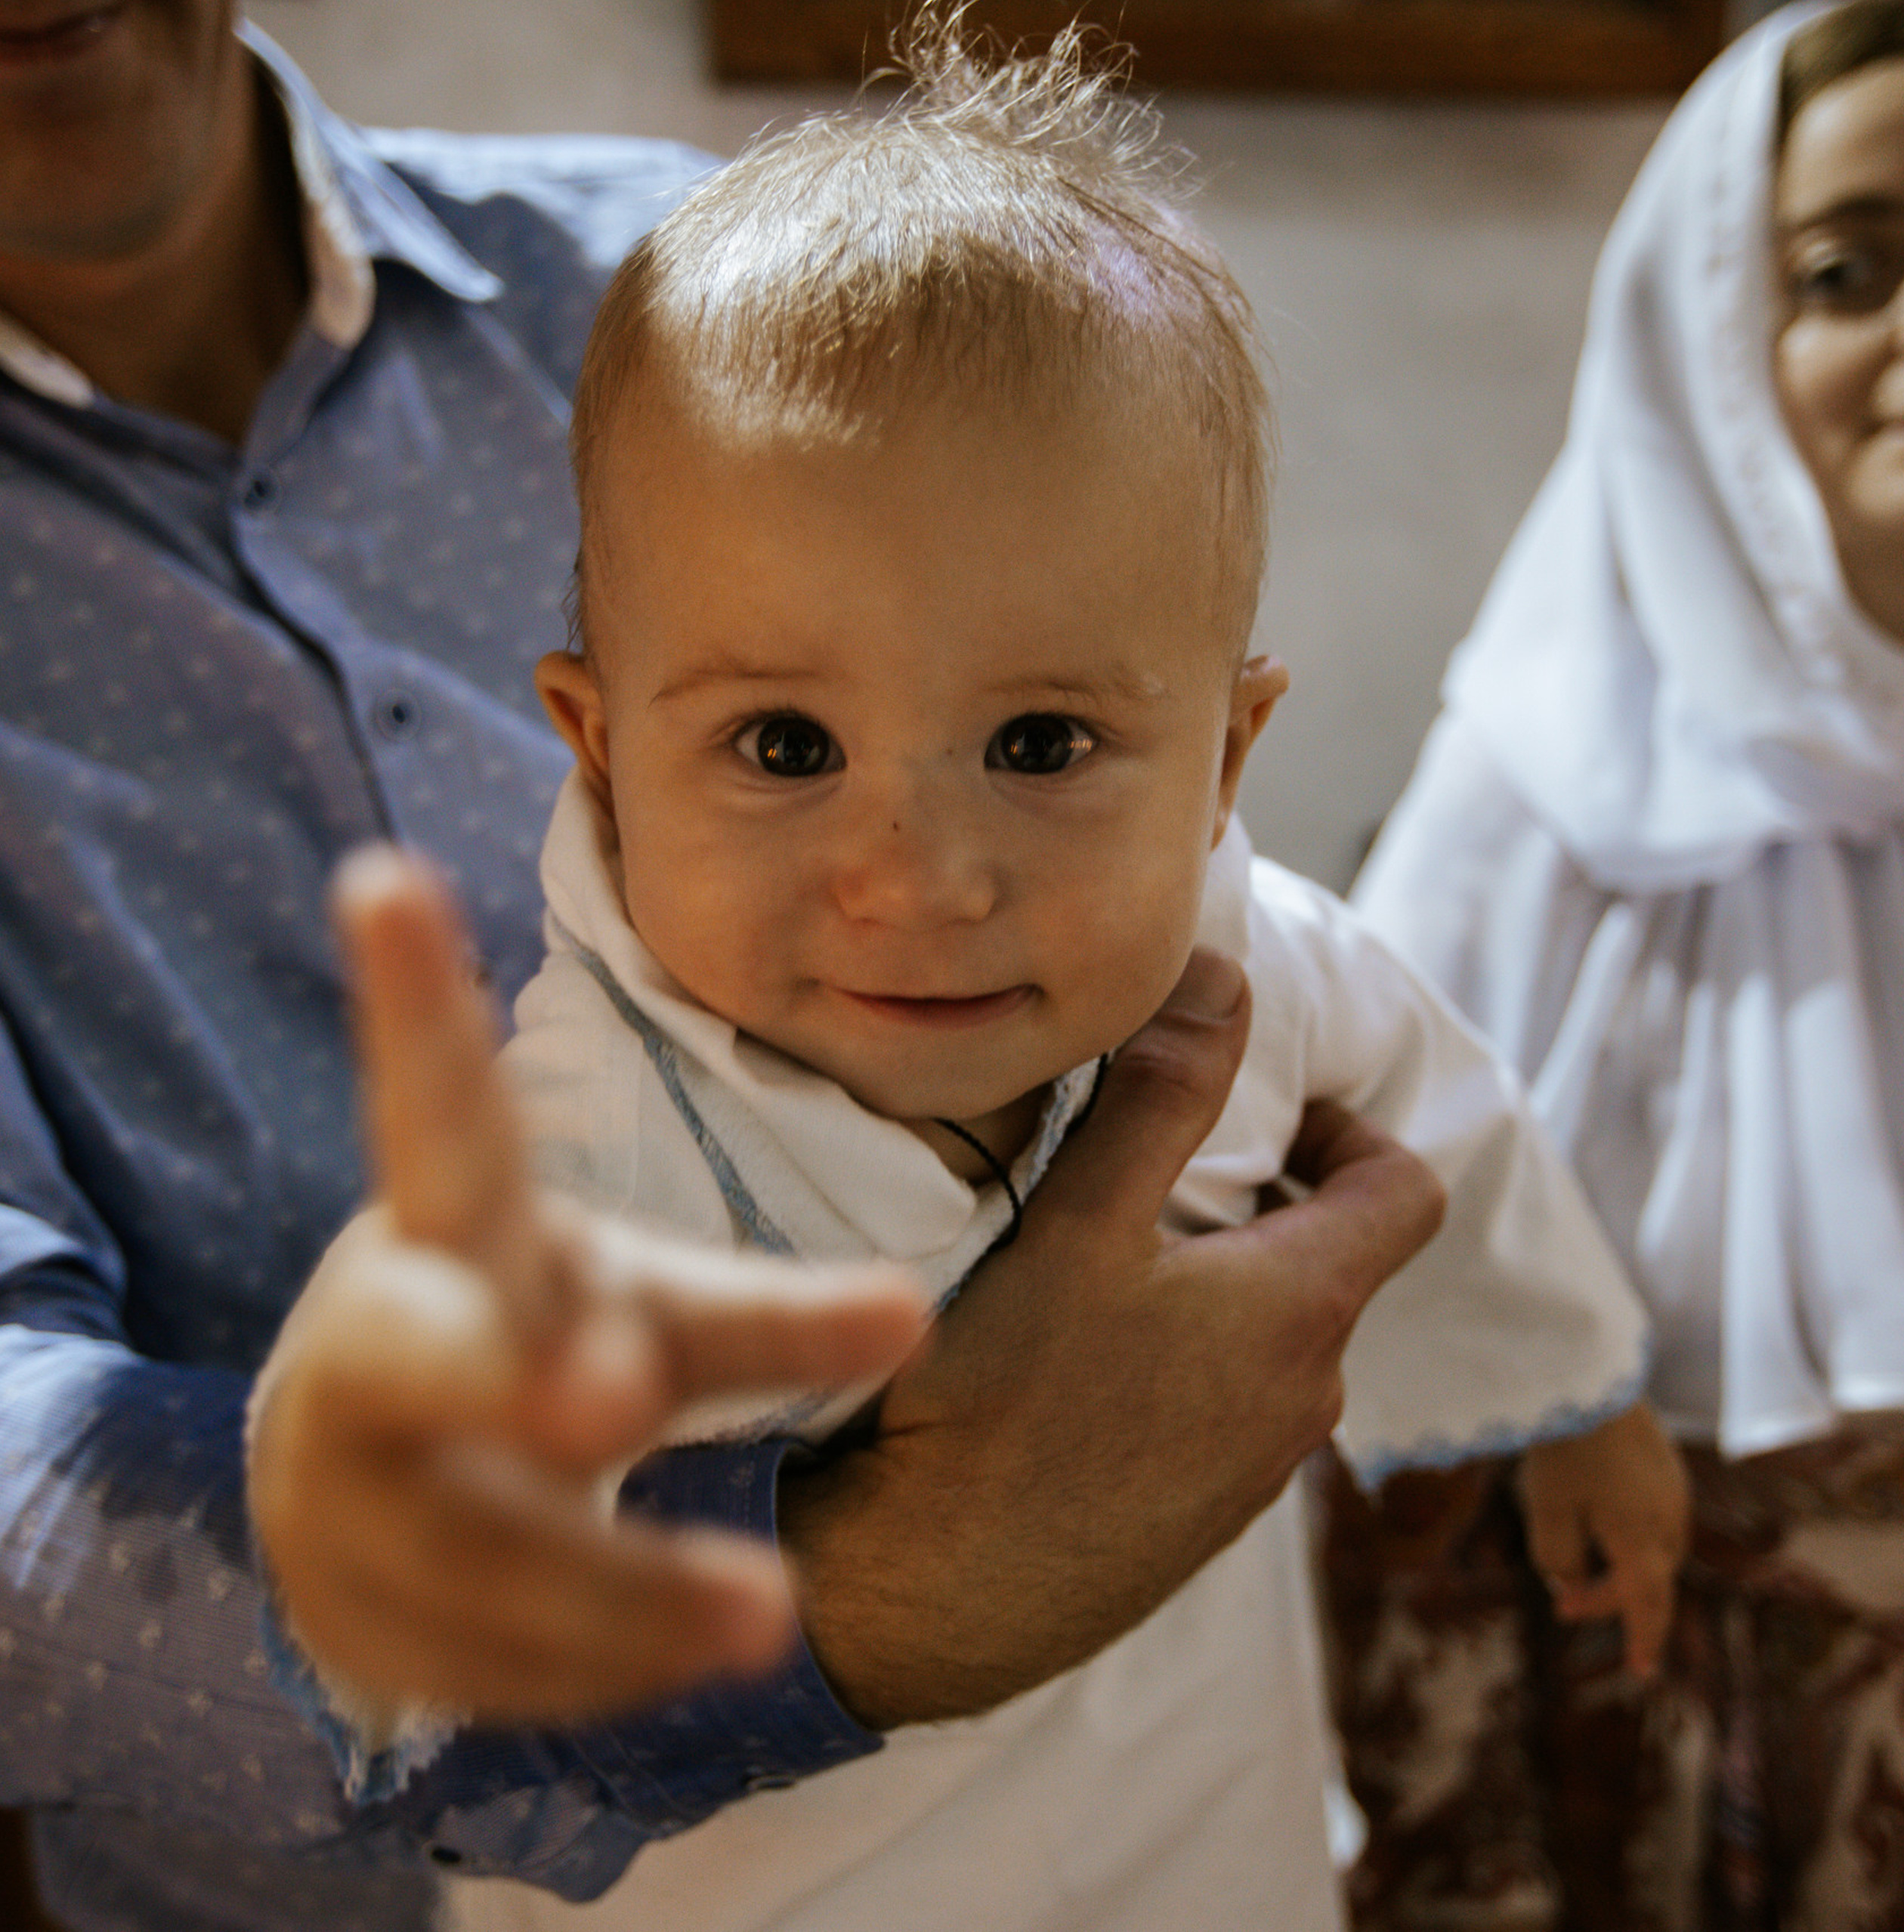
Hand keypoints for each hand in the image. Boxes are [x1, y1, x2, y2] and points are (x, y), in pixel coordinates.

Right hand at [246, 848, 924, 1723]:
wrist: (381, 1476)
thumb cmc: (540, 1336)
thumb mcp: (649, 1301)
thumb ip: (769, 1314)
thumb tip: (916, 1314)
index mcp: (452, 1232)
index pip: (435, 1115)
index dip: (407, 1004)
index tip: (384, 875)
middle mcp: (382, 1347)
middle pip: (417, 1348)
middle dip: (503, 1368)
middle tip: (607, 1389)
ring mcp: (350, 1491)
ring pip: (471, 1540)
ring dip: (610, 1581)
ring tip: (762, 1613)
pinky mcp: (359, 1613)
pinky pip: (484, 1657)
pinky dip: (595, 1665)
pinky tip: (693, 1664)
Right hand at [781, 948, 1446, 1729]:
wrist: (940, 1594)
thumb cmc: (1009, 1401)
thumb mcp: (1082, 1225)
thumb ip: (1163, 1096)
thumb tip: (1226, 980)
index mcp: (1303, 1310)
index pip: (1406, 1191)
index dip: (1355, 1129)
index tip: (1273, 1114)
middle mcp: (1307, 1397)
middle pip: (1329, 1262)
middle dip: (1259, 1203)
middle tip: (1153, 1176)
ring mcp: (1259, 1472)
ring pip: (1269, 1339)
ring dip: (1214, 1287)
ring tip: (1102, 1273)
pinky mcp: (1202, 1521)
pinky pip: (1225, 1410)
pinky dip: (1182, 1364)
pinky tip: (1080, 1373)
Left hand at [1516, 1401, 1690, 1678]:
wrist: (1589, 1377)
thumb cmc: (1565, 1447)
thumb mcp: (1547, 1511)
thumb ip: (1557, 1558)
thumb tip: (1567, 1581)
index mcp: (1643, 1540)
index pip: (1646, 1605)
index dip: (1642, 1640)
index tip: (1640, 1672)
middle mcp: (1669, 1519)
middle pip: (1649, 1579)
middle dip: (1610, 1599)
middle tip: (1563, 1606)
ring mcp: (1672, 1490)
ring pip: (1654, 1549)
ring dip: (1621, 1567)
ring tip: (1578, 1567)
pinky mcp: (1665, 1466)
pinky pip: (1655, 1517)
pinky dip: (1629, 1535)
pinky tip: (1597, 1520)